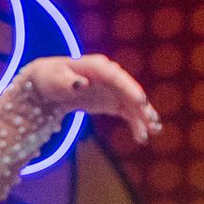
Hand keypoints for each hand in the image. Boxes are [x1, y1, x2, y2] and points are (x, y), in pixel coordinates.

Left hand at [23, 52, 158, 147]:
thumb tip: (82, 84)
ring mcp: (114, 89)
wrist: (49, 85)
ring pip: (132, 102)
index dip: (129, 88)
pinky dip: (136, 123)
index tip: (140, 101)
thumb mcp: (54, 79)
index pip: (115, 76)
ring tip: (154, 131)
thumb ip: (67, 82)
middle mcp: (110, 76)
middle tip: (152, 121)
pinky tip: (142, 137)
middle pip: (129, 90)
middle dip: (141, 105)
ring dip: (143, 116)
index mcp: (97, 66)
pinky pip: (128, 112)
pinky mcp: (114, 101)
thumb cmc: (51, 78)